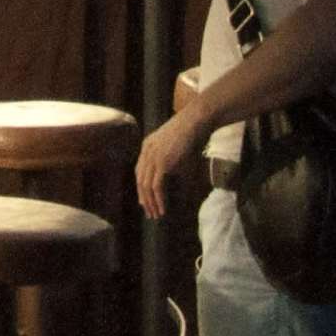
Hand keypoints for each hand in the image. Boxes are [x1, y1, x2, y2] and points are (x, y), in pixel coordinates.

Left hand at [135, 89, 211, 218]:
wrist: (197, 121)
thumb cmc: (192, 133)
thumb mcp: (178, 148)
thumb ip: (171, 161)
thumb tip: (175, 176)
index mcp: (147, 146)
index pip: (139, 171)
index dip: (141, 187)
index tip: (145, 201)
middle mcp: (146, 151)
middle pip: (140, 180)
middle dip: (144, 198)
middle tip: (149, 212)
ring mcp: (153, 156)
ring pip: (146, 186)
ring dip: (151, 202)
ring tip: (156, 214)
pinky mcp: (162, 163)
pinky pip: (156, 186)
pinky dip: (158, 199)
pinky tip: (162, 208)